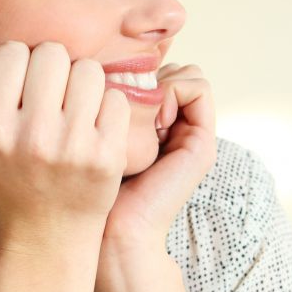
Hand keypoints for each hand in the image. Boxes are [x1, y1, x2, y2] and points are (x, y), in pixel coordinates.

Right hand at [0, 40, 130, 246]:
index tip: (21, 85)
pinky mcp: (109, 156)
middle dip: (53, 67)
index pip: (9, 53)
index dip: (17, 62)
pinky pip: (116, 98)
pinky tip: (95, 127)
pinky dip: (108, 107)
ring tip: (75, 107)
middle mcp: (33, 138)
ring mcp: (73, 147)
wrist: (48, 234)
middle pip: (52, 53)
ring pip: (89, 70)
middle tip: (52, 92)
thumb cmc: (8, 179)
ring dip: (84, 83)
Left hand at [100, 61, 216, 256]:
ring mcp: (193, 134)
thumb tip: (103, 60)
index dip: (137, 72)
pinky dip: (175, 90)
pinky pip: (198, 86)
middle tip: (127, 103)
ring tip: (142, 113)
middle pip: (175, 68)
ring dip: (162, 81)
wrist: (112, 230)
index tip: (113, 97)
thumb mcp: (91, 131)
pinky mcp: (203, 143)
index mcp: (155, 125)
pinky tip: (155, 120)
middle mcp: (178, 127)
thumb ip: (103, 100)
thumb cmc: (89, 184)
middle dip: (151, 74)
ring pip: (189, 72)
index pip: (157, 70)